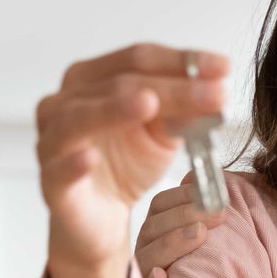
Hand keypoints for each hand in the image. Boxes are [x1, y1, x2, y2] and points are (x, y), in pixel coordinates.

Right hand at [34, 43, 229, 275]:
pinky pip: (57, 170)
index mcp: (92, 80)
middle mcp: (65, 102)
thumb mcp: (163, 133)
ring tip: (148, 103)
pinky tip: (91, 158)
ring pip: (79, 118)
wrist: (101, 217)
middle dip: (171, 88)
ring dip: (113, 109)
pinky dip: (73, 163)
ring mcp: (52, 141)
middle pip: (117, 84)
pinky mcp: (51, 184)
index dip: (181, 62)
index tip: (225, 68)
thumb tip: (216, 90)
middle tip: (215, 94)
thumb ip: (182, 111)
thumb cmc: (126, 165)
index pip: (137, 60)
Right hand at [136, 179, 222, 277]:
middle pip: (155, 227)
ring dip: (173, 243)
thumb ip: (195, 214)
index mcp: (155, 233)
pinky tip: (161, 277)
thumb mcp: (195, 242)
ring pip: (149, 257)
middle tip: (218, 212)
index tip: (210, 189)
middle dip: (186, 215)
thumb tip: (199, 179)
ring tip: (198, 234)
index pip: (161, 205)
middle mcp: (145, 252)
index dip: (183, 195)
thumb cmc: (193, 275)